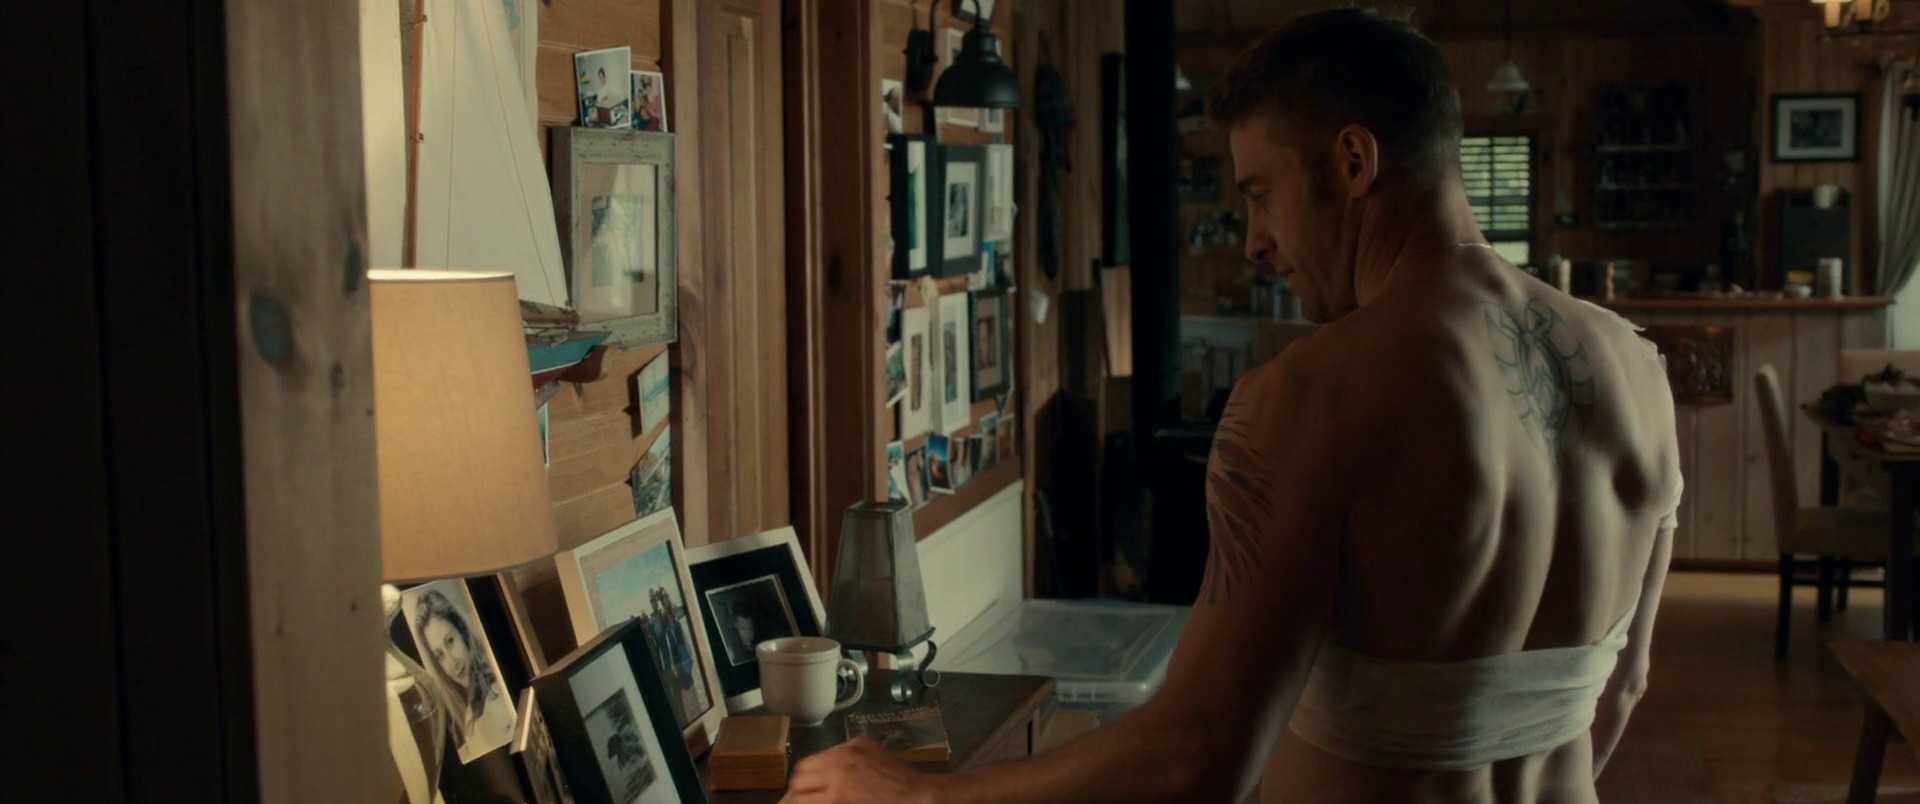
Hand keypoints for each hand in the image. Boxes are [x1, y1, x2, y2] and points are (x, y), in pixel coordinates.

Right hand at [782, 737, 938, 803]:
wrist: (919, 796)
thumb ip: (829, 803)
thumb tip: (814, 799)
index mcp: (836, 794)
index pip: (798, 796)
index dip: (796, 801)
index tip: (798, 802)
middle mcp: (838, 767)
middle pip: (800, 775)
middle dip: (800, 788)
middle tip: (806, 796)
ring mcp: (849, 751)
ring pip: (813, 760)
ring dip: (812, 773)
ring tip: (818, 784)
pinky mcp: (860, 742)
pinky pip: (834, 749)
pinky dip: (831, 761)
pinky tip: (839, 771)